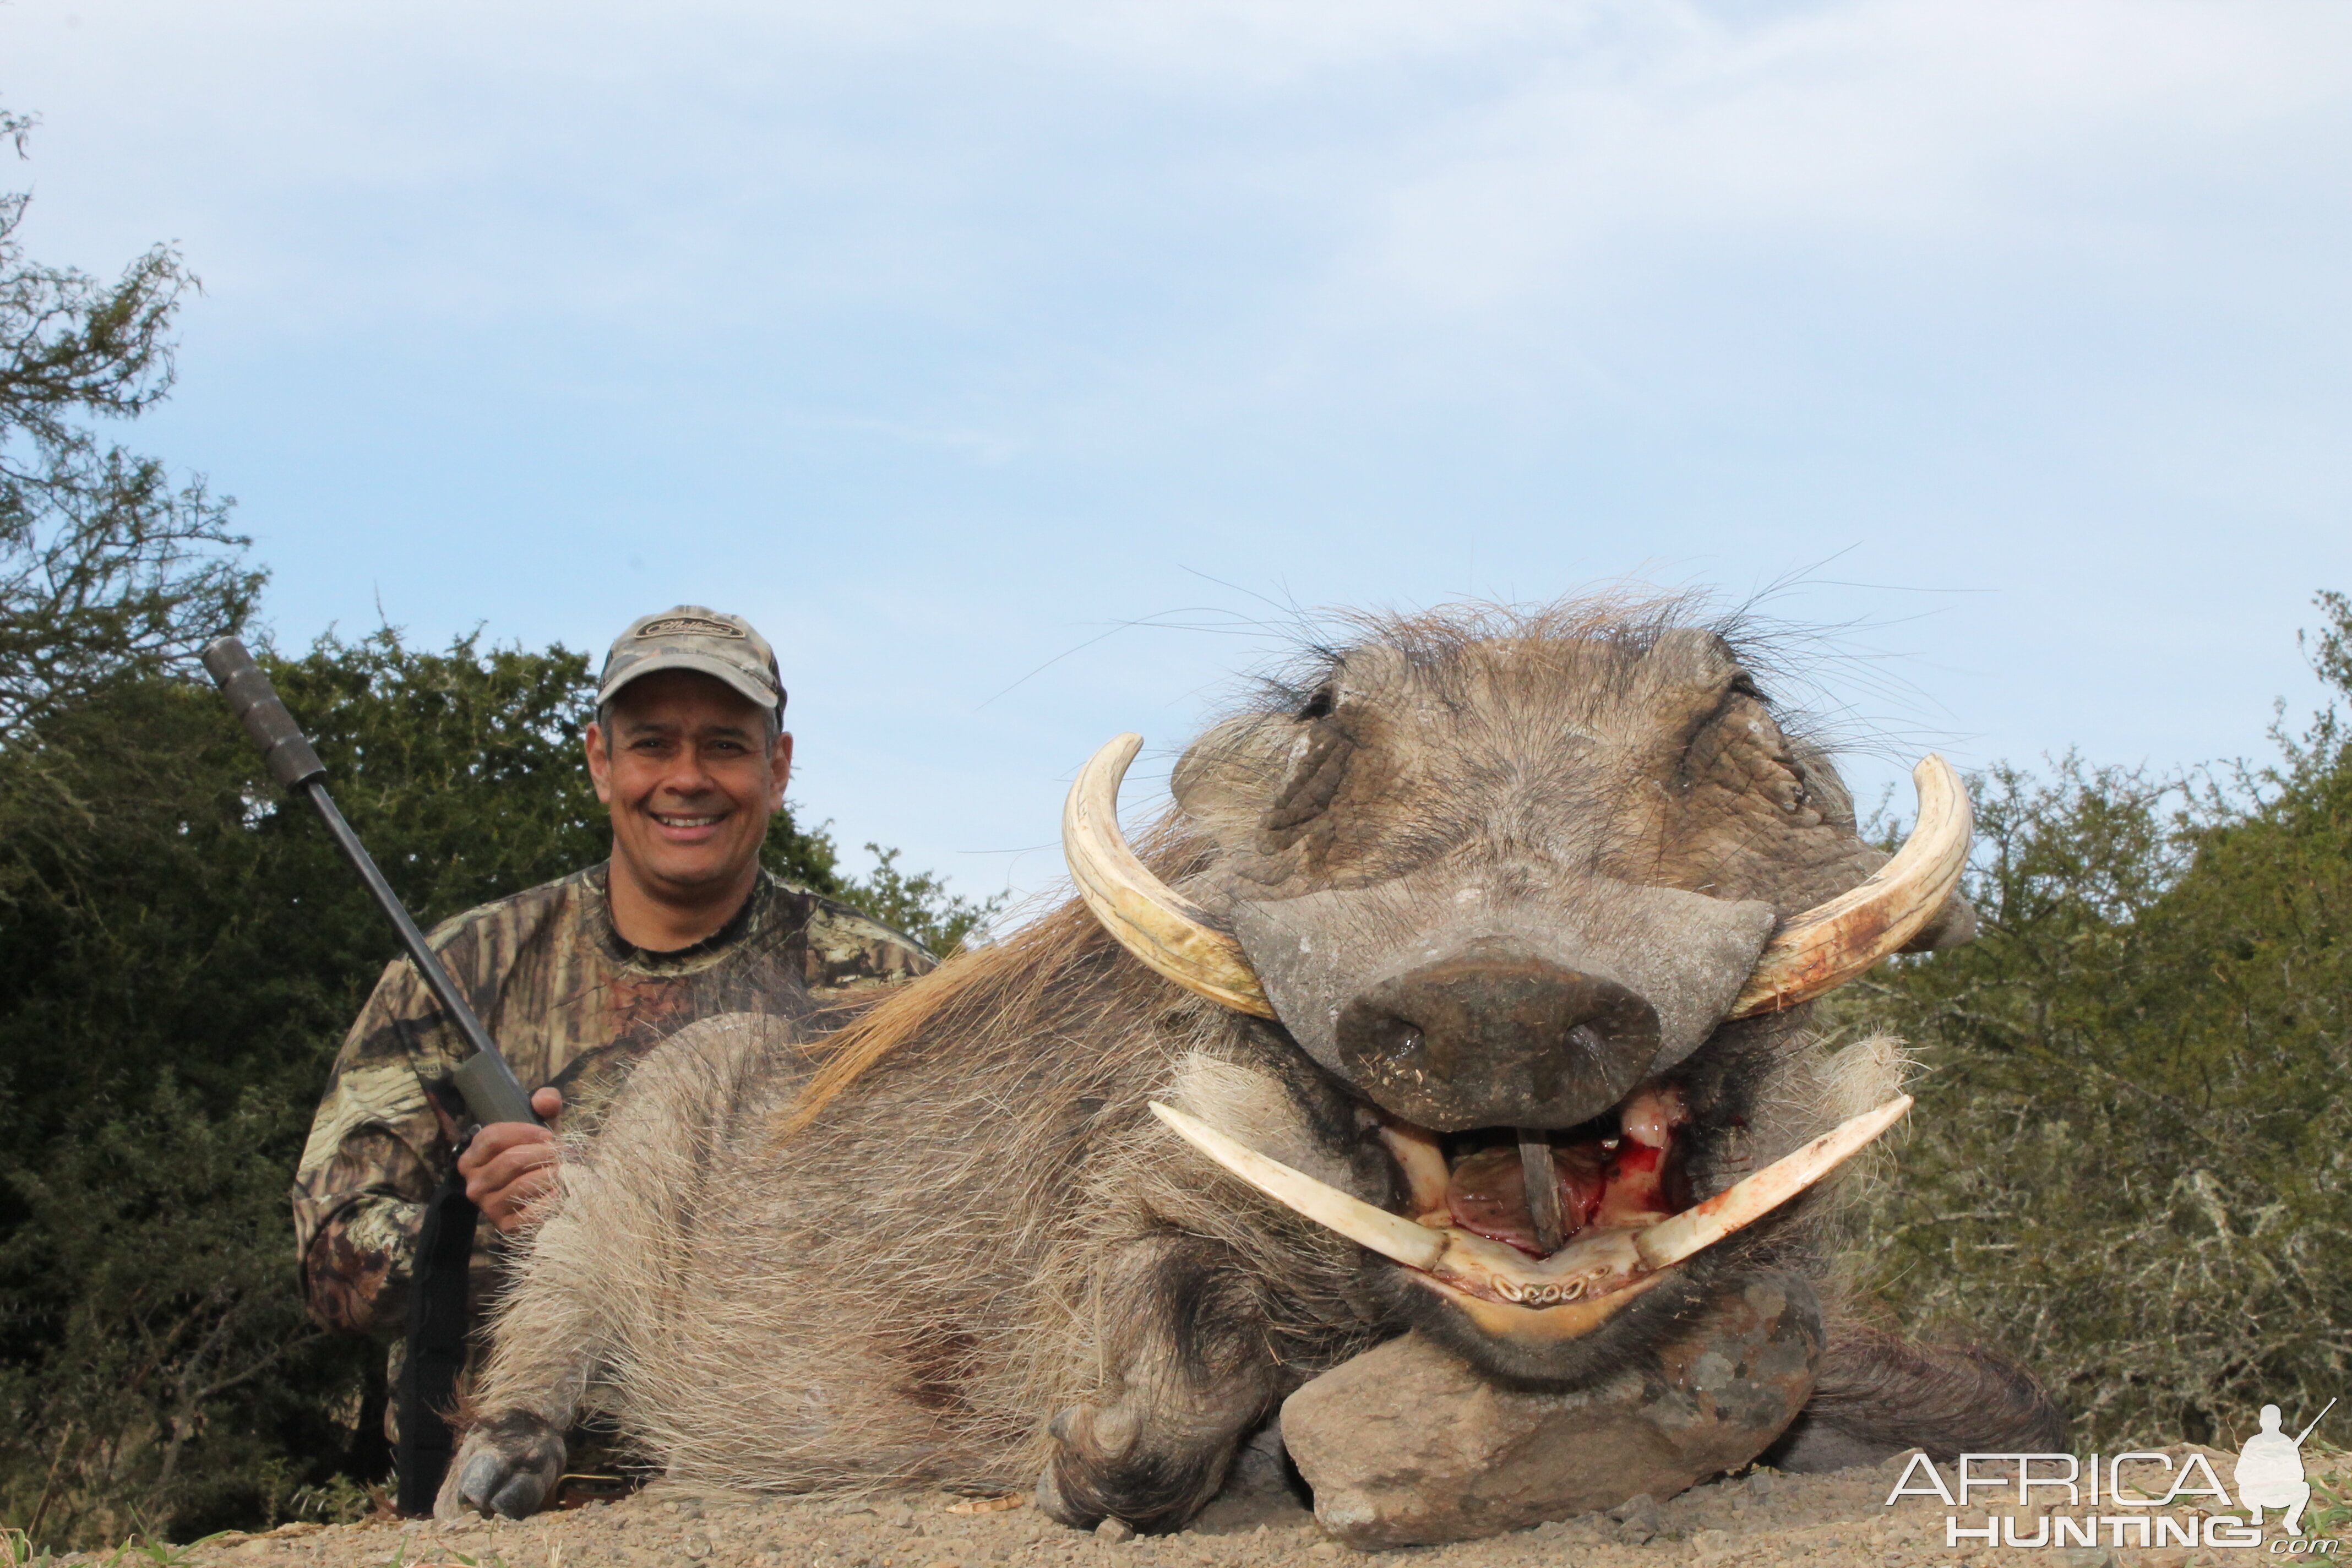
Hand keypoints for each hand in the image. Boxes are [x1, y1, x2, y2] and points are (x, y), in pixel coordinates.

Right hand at [458, 1086, 563, 1234]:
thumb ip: (545, 1103)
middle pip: (510, 1161)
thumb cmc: (536, 1156)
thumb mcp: (539, 1127)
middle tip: (560, 1153)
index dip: (524, 1132)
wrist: (539, 1199)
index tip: (547, 1135)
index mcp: (472, 1158)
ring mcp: (488, 1208)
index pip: (492, 1137)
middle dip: (542, 1154)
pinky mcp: (506, 1227)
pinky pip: (532, 1212)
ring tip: (561, 1170)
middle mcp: (474, 1184)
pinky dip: (551, 1200)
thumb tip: (545, 1100)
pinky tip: (559, 1193)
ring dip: (549, 1175)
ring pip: (522, 1185)